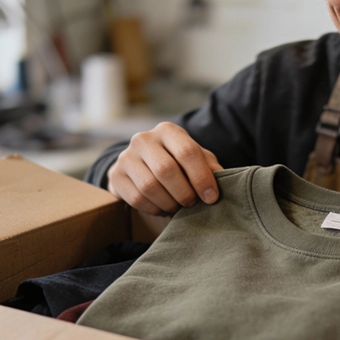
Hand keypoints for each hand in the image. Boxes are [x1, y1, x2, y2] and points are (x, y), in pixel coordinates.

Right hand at [107, 122, 223, 215]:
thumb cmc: (177, 162)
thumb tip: (223, 180)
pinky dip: (154, 209)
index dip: (202, 178)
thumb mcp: (197, 159)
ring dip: (169, 203)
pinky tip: (162, 208)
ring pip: (150, 187)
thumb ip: (210, 167)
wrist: (141, 165)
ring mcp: (126, 156)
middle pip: (167, 170)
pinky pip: (136, 199)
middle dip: (184, 193)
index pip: (188, 152)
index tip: (211, 197)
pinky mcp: (116, 175)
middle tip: (192, 203)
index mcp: (168, 130)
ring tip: (178, 207)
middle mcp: (144, 139)